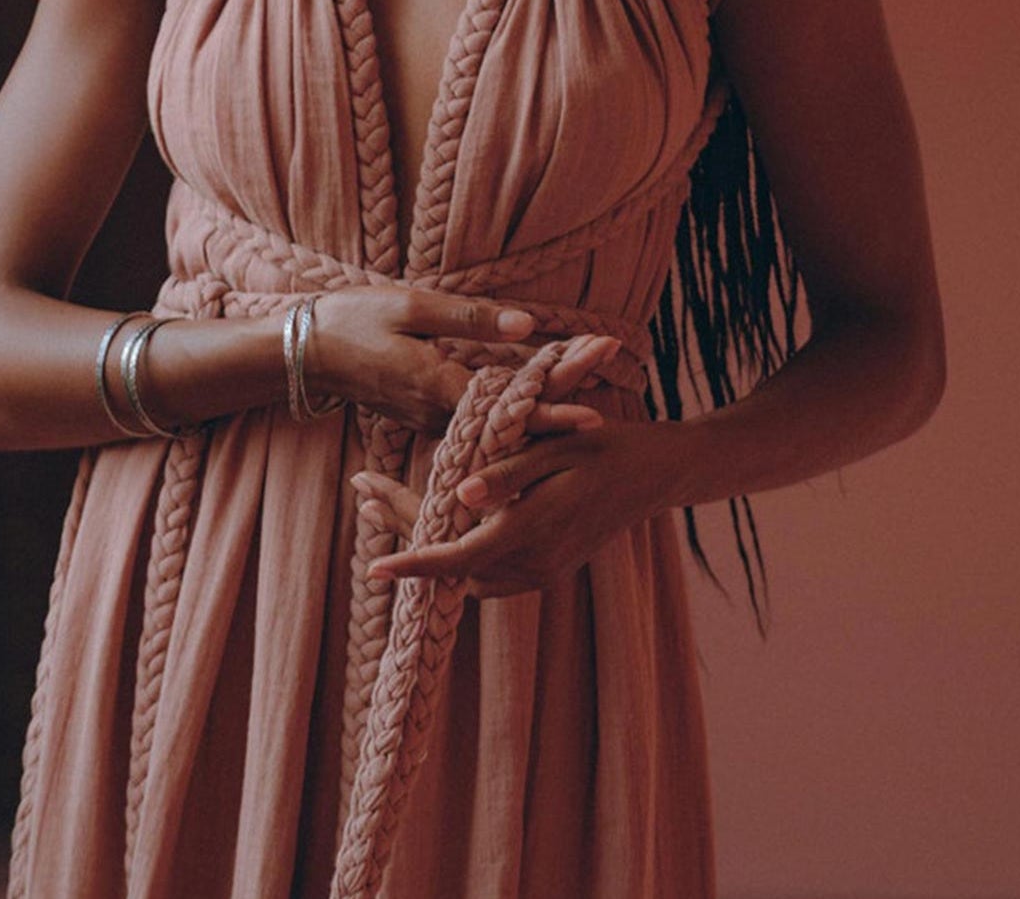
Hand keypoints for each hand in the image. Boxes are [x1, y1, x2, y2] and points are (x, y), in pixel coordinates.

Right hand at [301, 285, 612, 437]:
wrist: (299, 352)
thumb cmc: (351, 319)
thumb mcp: (411, 305)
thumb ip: (470, 318)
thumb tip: (530, 326)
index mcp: (436, 387)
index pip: (506, 406)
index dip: (551, 410)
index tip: (593, 418)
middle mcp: (436, 413)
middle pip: (509, 418)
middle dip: (557, 406)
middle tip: (602, 397)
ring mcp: (428, 419)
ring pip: (492, 422)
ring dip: (535, 408)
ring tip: (582, 389)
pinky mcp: (422, 415)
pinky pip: (472, 421)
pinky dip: (505, 410)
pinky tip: (533, 399)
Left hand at [349, 415, 666, 599]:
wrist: (657, 473)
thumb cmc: (607, 445)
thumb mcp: (559, 446)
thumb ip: (508, 473)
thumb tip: (458, 496)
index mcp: (536, 528)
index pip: (461, 557)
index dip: (415, 563)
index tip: (372, 569)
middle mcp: (537, 562)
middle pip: (453, 565)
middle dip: (404, 535)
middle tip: (362, 496)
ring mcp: (544, 572)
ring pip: (469, 574)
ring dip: (428, 545)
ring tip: (383, 503)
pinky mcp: (549, 570)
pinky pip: (492, 573)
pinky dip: (458, 553)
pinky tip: (435, 520)